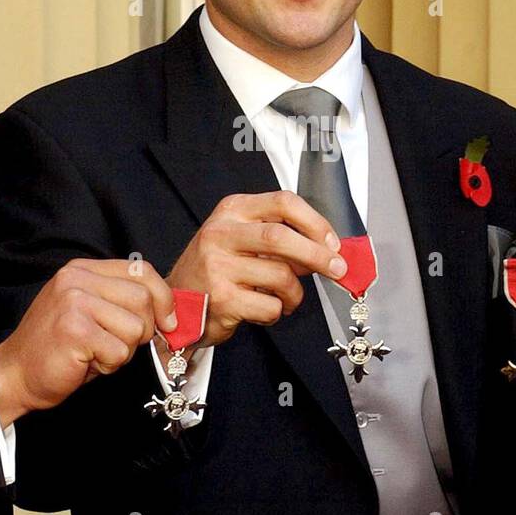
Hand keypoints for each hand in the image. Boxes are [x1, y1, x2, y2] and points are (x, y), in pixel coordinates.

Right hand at [0, 257, 175, 424]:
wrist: (16, 374)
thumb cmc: (58, 348)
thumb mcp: (91, 312)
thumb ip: (122, 302)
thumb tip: (170, 312)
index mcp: (83, 270)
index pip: (142, 270)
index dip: (163, 298)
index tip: (168, 321)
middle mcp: (77, 279)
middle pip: (143, 299)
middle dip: (142, 330)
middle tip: (117, 345)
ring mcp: (74, 302)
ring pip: (135, 327)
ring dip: (123, 351)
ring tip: (96, 352)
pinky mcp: (75, 329)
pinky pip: (119, 351)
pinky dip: (110, 365)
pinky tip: (86, 362)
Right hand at [166, 191, 346, 345]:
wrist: (177, 304)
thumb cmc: (217, 270)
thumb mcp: (241, 239)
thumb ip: (279, 237)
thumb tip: (328, 249)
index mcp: (232, 211)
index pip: (282, 202)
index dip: (315, 222)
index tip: (333, 242)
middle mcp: (220, 234)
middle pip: (281, 237)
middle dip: (318, 255)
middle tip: (338, 269)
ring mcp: (217, 267)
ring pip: (280, 276)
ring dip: (295, 293)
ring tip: (287, 298)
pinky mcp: (221, 299)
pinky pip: (269, 307)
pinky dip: (277, 313)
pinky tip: (264, 310)